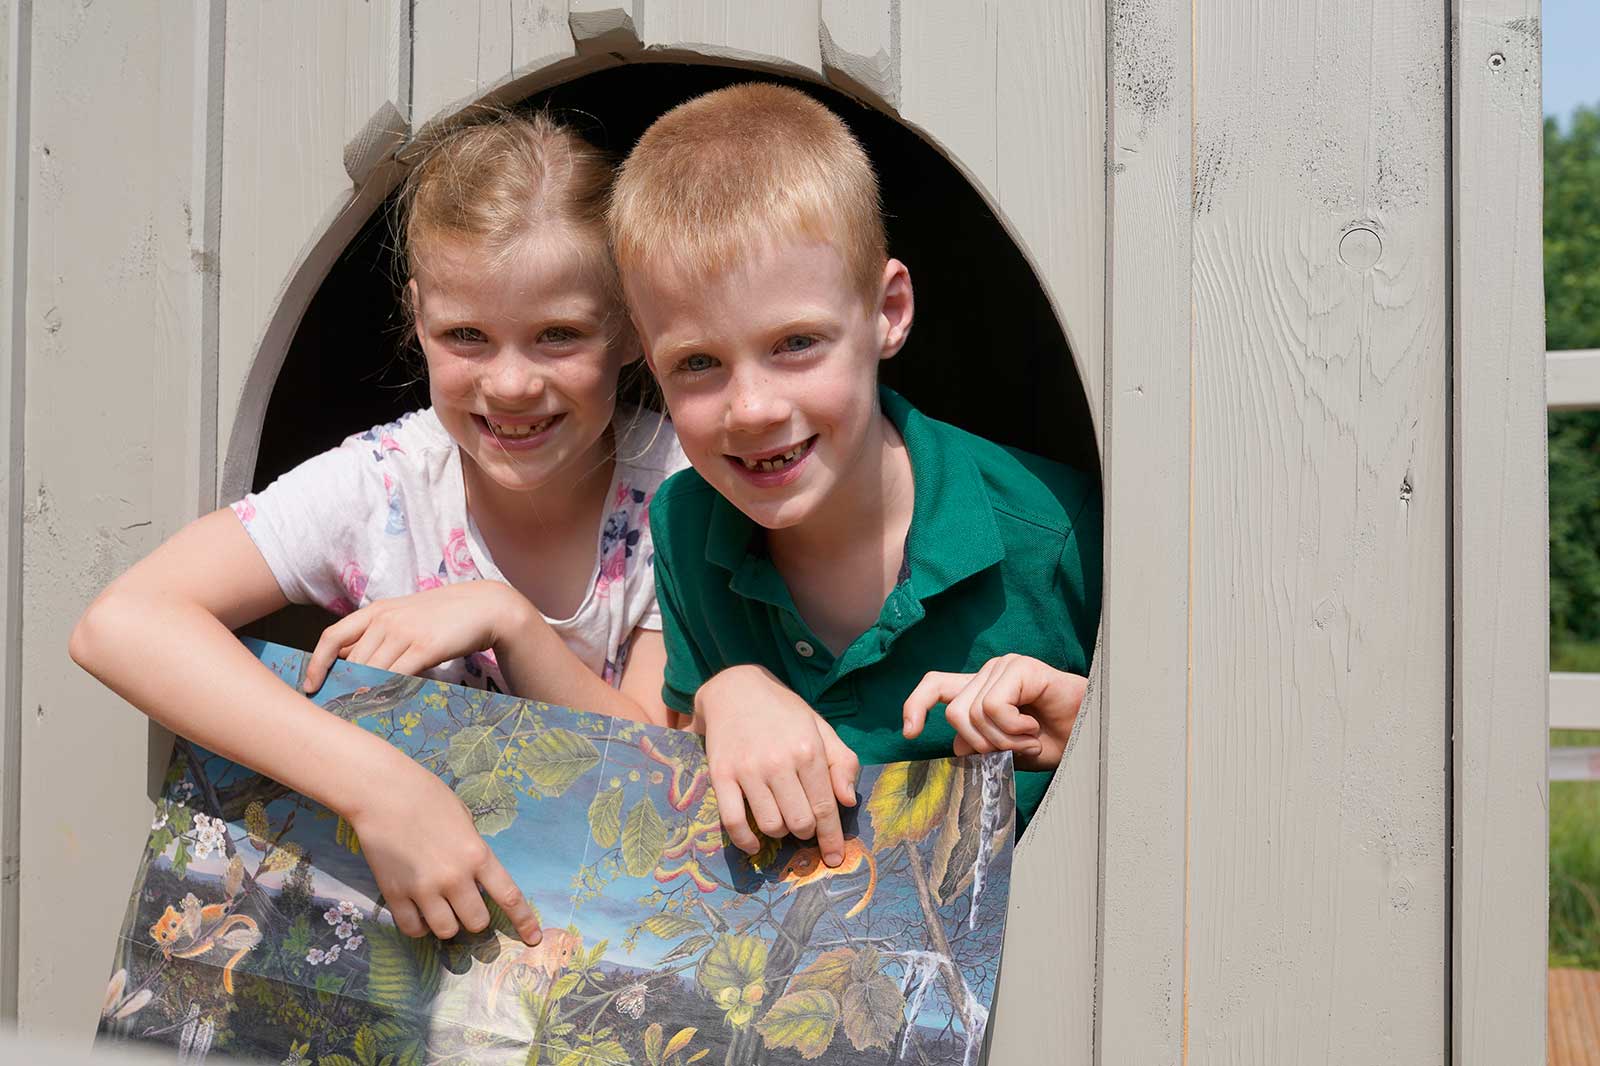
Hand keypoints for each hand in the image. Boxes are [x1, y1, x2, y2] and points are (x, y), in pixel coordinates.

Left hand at [304, 581, 532, 692]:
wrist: (483, 607)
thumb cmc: (441, 616)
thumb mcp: (402, 617)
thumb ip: (375, 635)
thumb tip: (347, 661)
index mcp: (376, 611)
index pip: (332, 636)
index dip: (316, 663)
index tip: (310, 686)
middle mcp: (385, 619)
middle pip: (351, 660)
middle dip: (340, 686)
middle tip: (335, 708)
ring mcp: (405, 632)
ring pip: (370, 670)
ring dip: (361, 693)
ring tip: (356, 712)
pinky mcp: (425, 647)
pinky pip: (397, 675)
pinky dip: (386, 691)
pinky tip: (383, 702)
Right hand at [346, 758, 542, 944]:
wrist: (383, 793)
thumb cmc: (427, 797)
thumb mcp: (464, 820)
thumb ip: (473, 851)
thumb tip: (476, 876)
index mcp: (477, 855)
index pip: (509, 897)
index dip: (523, 921)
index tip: (533, 938)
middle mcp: (454, 877)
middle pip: (476, 923)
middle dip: (474, 918)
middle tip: (464, 905)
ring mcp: (424, 888)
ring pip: (447, 931)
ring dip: (447, 924)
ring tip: (439, 907)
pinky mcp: (395, 895)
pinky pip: (413, 929)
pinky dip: (419, 926)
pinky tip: (418, 912)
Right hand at [695, 665, 859, 864]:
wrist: (735, 689)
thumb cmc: (784, 712)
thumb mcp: (820, 728)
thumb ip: (842, 762)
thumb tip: (848, 802)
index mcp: (808, 749)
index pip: (826, 806)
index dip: (832, 838)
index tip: (835, 858)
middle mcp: (779, 761)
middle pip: (800, 822)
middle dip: (806, 831)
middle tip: (804, 823)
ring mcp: (747, 770)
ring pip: (771, 825)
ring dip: (780, 832)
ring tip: (782, 818)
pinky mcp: (721, 775)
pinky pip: (733, 821)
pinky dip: (746, 840)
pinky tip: (755, 843)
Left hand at [902, 654, 1088, 770]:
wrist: (1091, 739)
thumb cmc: (1053, 742)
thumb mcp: (1006, 751)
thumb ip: (978, 747)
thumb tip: (955, 747)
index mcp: (980, 691)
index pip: (935, 687)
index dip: (916, 705)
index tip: (911, 733)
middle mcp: (988, 674)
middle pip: (954, 714)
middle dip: (982, 744)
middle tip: (1013, 750)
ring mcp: (1004, 667)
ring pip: (972, 713)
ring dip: (1003, 740)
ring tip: (1030, 738)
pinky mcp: (1020, 667)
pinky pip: (993, 706)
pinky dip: (1013, 728)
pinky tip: (1035, 726)